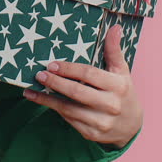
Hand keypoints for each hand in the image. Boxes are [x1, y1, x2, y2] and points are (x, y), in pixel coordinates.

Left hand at [22, 24, 142, 148]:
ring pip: (69, 109)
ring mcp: (101, 122)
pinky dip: (54, 110)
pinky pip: (69, 120)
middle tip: (39, 75)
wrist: (131, 126)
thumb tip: (115, 27)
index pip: (90, 74)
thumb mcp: (122, 71)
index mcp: (118, 86)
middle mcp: (111, 105)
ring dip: (47, 100)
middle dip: (56, 83)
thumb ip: (114, 50)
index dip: (69, 69)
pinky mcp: (92, 133)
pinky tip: (42, 101)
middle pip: (77, 92)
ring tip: (31, 90)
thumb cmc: (123, 93)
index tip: (52, 64)